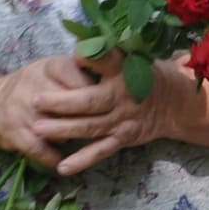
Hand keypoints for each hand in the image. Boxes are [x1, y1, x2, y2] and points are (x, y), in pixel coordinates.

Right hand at [0, 54, 100, 169]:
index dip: (93, 90)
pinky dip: (52, 157)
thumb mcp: (50, 70)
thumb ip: (77, 71)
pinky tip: (61, 159)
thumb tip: (114, 74)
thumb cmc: (31, 87)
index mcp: (47, 67)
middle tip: (99, 123)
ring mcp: (22, 110)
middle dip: (86, 116)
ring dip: (71, 136)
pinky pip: (40, 149)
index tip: (106, 99)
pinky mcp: (14, 133)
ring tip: (83, 139)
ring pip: (57, 128)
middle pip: (69, 103)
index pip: (76, 75)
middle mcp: (33, 86)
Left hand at [46, 54, 202, 177]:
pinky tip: (62, 167)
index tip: (75, 54)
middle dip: (61, 102)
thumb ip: (104, 53)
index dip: (90, 58)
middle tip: (35, 100)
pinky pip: (100, 151)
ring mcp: (123, 120)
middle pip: (90, 100)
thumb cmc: (141, 75)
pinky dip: (82, 160)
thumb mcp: (129, 56)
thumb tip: (78, 42)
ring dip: (63, 129)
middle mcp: (123, 96)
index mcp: (123, 70)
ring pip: (90, 127)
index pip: (106, 60)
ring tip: (37, 128)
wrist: (173, 104)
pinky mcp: (123, 139)